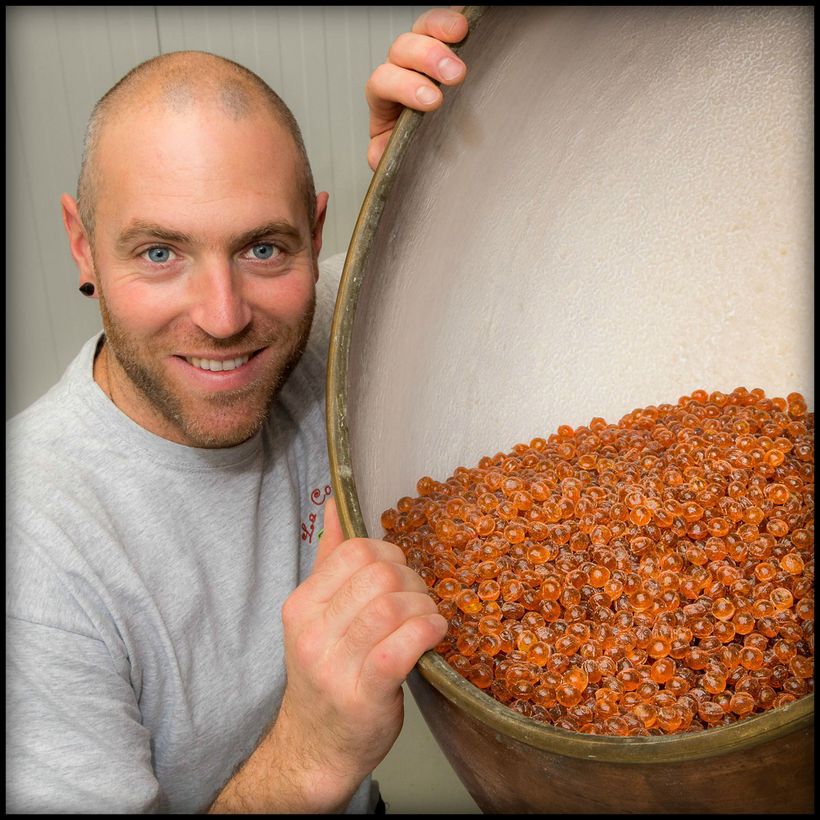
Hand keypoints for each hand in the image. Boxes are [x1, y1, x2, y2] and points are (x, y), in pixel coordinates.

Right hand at [275, 498, 446, 809]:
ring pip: (394, 606)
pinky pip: (402, 646)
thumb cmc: (326, 673)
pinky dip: (427, 631)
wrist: (318, 746)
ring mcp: (335, 665)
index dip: (390, 554)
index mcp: (301, 605)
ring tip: (427, 620)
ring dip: (424, 607)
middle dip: (413, 581)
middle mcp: (312, 632)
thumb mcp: (317, 614)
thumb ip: (328, 558)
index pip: (355, 552)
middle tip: (419, 601)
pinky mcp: (364, 694)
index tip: (400, 574)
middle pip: (379, 575)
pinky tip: (434, 634)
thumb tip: (334, 504)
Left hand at [365, 7, 468, 169]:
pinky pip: (446, 21)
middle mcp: (401, 68)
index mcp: (385, 96)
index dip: (405, 87)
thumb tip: (380, 152)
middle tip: (454, 74)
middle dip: (426, 57)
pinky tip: (467, 21)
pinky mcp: (446, 41)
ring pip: (422, 27)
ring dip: (441, 28)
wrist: (442, 144)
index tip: (432, 101)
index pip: (383, 82)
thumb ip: (386, 154)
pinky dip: (455, 17)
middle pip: (402, 49)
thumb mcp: (401, 155)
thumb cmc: (419, 146)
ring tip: (462, 33)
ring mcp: (423, 51)